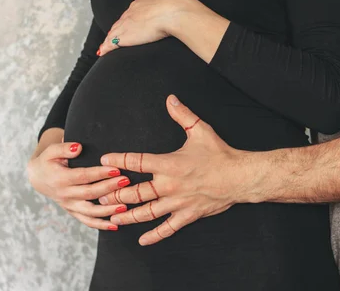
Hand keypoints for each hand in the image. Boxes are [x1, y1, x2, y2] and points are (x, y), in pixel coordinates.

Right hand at [27, 140, 130, 230]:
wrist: (39, 178)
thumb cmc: (48, 161)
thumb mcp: (51, 151)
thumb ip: (63, 148)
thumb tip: (78, 148)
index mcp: (60, 178)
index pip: (83, 176)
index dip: (99, 173)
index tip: (116, 169)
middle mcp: (64, 194)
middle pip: (89, 193)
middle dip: (109, 188)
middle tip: (126, 181)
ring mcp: (69, 205)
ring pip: (90, 211)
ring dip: (108, 211)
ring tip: (124, 207)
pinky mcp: (73, 212)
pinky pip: (87, 221)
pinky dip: (100, 225)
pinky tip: (115, 225)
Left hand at [98, 0, 185, 54]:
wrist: (173, 12)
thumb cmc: (171, 3)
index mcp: (138, 5)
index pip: (128, 15)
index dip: (125, 21)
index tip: (123, 25)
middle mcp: (129, 14)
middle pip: (118, 24)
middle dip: (114, 31)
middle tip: (109, 38)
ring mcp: (126, 26)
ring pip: (113, 34)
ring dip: (107, 40)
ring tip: (103, 48)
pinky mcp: (126, 37)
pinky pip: (111, 44)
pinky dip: (106, 48)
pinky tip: (102, 52)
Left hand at [99, 95, 251, 245]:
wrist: (240, 177)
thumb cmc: (220, 154)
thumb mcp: (201, 130)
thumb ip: (182, 115)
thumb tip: (170, 99)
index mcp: (169, 164)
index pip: (137, 161)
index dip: (119, 160)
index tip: (105, 160)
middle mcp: (169, 185)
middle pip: (135, 192)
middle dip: (115, 194)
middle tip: (99, 196)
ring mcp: (177, 202)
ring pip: (146, 213)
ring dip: (128, 215)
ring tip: (112, 217)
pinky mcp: (187, 215)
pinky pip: (167, 228)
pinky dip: (154, 236)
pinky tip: (142, 241)